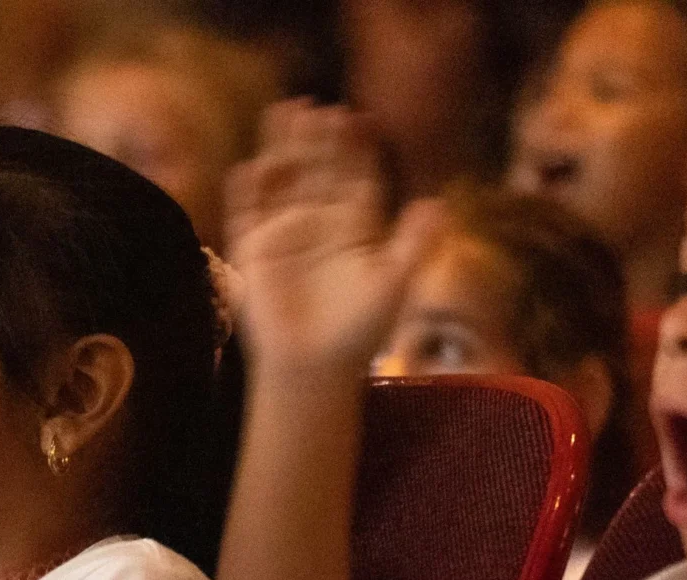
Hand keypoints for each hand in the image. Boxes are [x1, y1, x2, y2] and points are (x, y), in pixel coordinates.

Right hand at [223, 99, 444, 374]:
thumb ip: (414, 242)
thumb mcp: (394, 283)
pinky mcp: (253, 248)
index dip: (354, 148)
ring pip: (282, 179)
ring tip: (282, 114)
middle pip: (317, 167)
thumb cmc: (359, 329)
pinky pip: (248, 213)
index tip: (356, 118)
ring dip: (281, 148)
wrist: (315, 366)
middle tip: (317, 106)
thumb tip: (440, 203)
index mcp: (355, 223)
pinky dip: (246, 192)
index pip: (354, 175)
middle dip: (316, 138)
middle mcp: (318, 219)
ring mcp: (283, 231)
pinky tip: (250, 168)